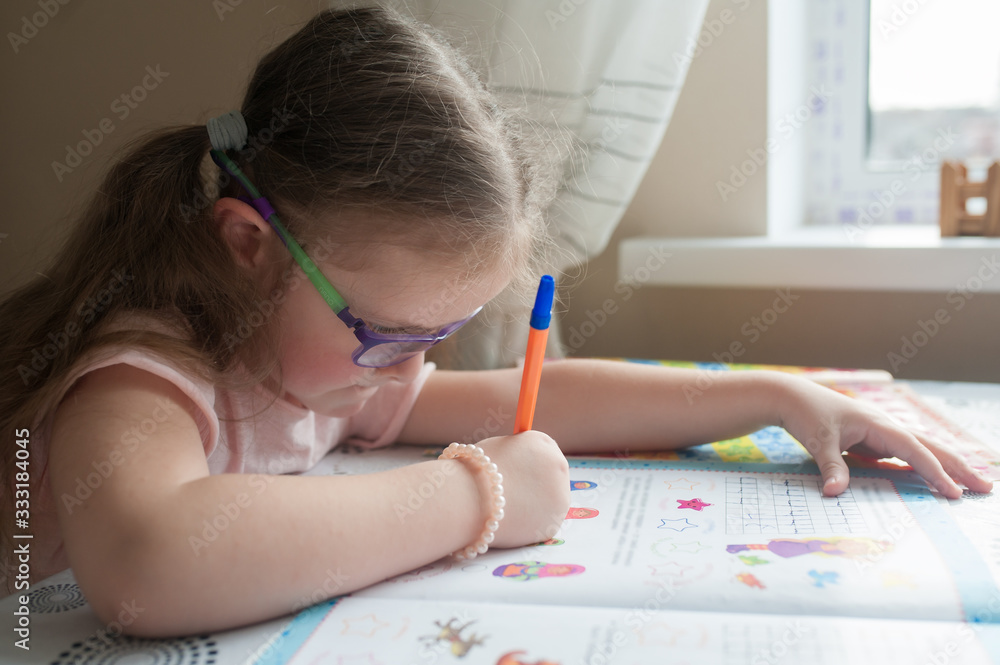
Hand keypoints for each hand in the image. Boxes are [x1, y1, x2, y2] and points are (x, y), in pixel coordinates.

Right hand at [475, 431, 569, 548]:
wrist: (466, 500)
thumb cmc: (474, 472)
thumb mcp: (497, 448)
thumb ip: (517, 453)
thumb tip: (521, 460)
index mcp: (543, 442)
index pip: (545, 449)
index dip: (530, 462)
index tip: (519, 472)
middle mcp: (558, 466)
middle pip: (553, 474)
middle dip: (537, 483)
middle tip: (514, 493)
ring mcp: (559, 496)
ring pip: (549, 501)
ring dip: (534, 505)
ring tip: (507, 508)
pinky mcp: (552, 523)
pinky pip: (541, 523)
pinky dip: (529, 525)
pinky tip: (510, 522)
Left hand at [774, 375, 993, 498]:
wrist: (792, 397)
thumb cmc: (806, 415)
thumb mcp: (816, 441)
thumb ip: (830, 467)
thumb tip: (834, 493)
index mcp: (878, 424)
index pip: (915, 450)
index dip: (935, 472)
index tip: (953, 492)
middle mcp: (886, 426)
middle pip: (930, 446)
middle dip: (957, 466)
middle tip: (985, 487)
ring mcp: (882, 432)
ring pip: (922, 448)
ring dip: (946, 465)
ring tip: (971, 483)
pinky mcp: (874, 439)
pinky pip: (906, 454)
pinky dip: (924, 465)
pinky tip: (935, 478)